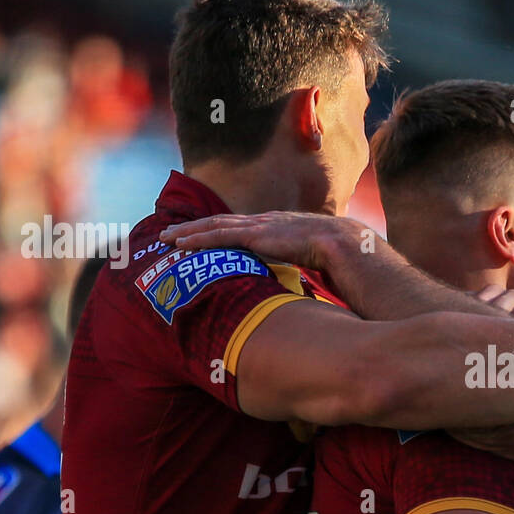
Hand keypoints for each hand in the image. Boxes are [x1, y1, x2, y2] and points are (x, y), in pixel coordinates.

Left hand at [159, 211, 374, 270]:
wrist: (347, 247)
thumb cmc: (338, 260)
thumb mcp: (314, 263)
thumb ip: (302, 270)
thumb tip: (301, 291)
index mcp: (279, 229)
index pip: (243, 228)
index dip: (219, 232)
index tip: (202, 237)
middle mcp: (265, 222)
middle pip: (221, 223)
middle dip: (194, 228)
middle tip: (170, 234)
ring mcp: (260, 226)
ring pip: (214, 226)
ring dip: (188, 232)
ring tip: (166, 238)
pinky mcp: (256, 235)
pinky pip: (219, 235)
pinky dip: (197, 238)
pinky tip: (180, 244)